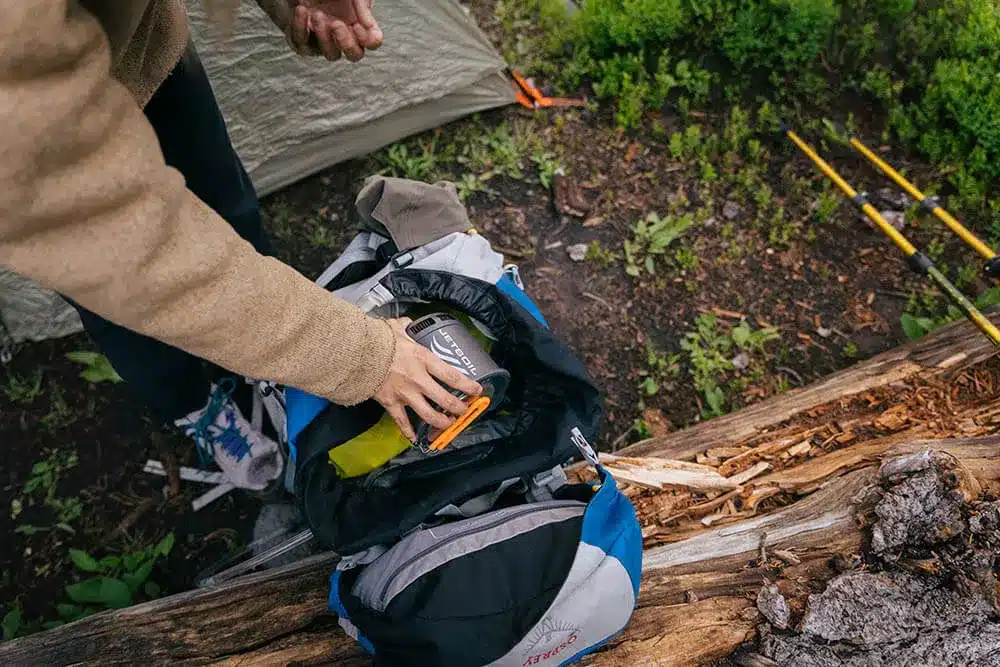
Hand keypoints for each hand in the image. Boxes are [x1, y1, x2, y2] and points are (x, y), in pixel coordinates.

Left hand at [289, 0, 382, 61]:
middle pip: (354, 55)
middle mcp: (343, 34)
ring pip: (331, 55)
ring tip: (317, 13)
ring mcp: (323, 40)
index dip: (367, 40)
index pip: (372, 42)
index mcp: (358, 22)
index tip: (356, 25)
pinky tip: (302, 10)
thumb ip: (362, 6)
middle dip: (346, 44)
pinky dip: (300, 28)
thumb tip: (369, 26)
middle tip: (336, 24)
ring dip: (324, 37)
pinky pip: (303, 45)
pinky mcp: (303, 40)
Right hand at [373, 318, 482, 441]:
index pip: (452, 375)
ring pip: (428, 415)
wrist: (356, 354)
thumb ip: (405, 327)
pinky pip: (402, 422)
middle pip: (445, 399)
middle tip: (464, 411)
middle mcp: (418, 379)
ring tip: (447, 424)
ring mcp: (405, 394)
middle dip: (458, 408)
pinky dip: (408, 431)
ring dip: (440, 422)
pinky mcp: (391, 403)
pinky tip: (413, 437)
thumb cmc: (377, 339)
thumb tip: (407, 323)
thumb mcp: (396, 328)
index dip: (467, 385)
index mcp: (423, 359)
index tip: (477, 390)